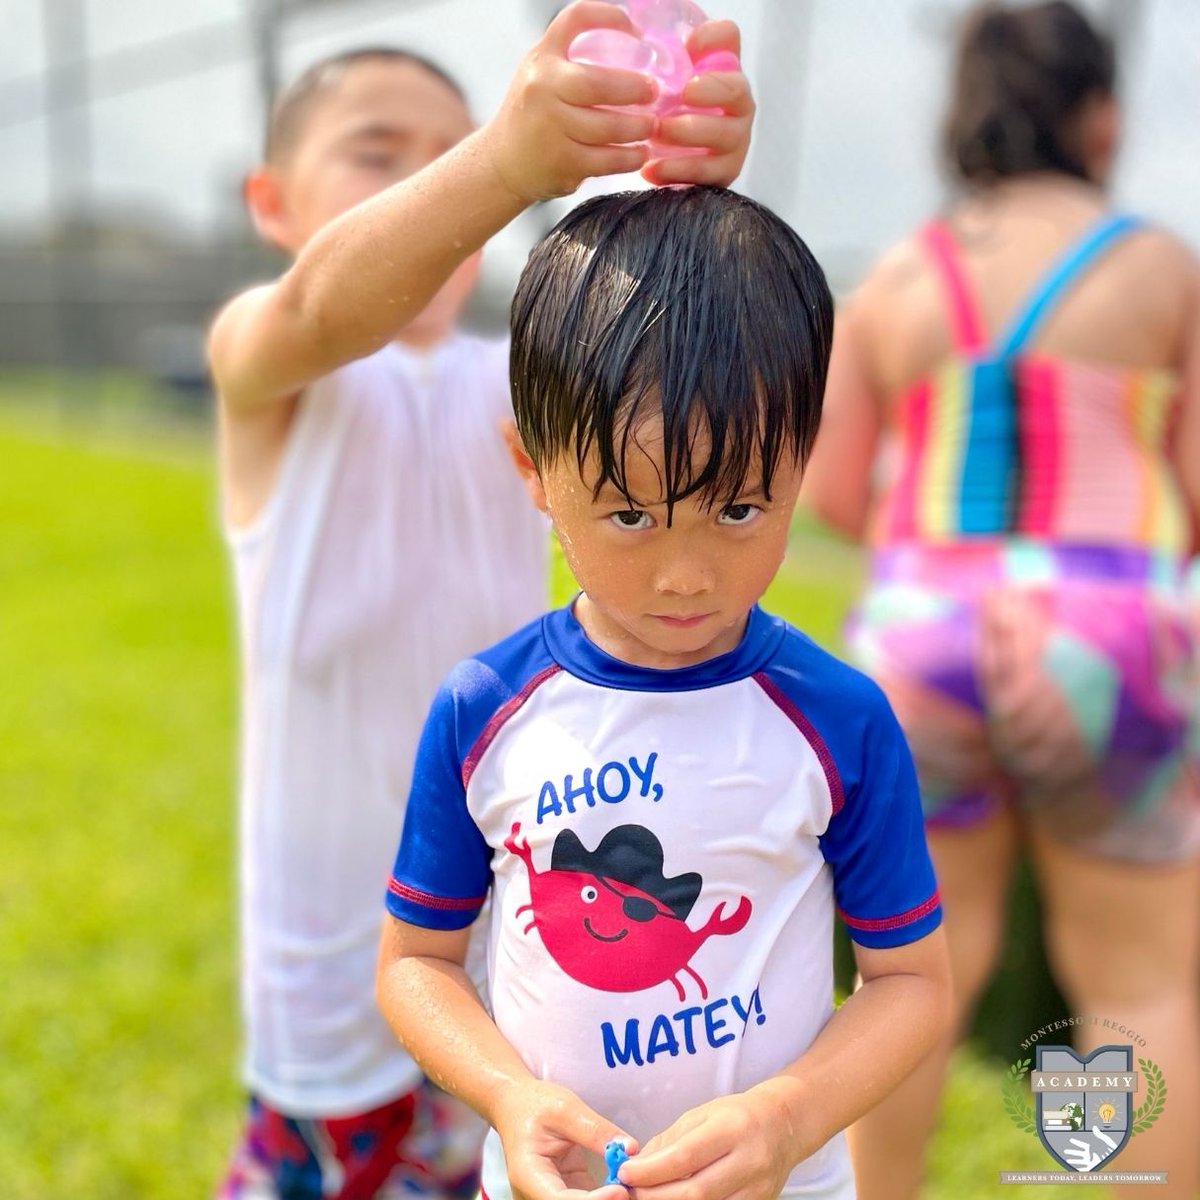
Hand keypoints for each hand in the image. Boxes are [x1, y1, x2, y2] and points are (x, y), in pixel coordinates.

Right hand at [481, 2, 657, 202]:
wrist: (501, 164)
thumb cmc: (532, 116)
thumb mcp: (542, 76)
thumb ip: (573, 62)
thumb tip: (634, 53)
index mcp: (542, 60)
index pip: (575, 20)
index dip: (609, 16)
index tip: (636, 31)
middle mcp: (543, 89)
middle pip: (600, 84)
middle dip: (636, 89)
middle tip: (654, 93)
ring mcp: (552, 128)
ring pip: (609, 126)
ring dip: (639, 127)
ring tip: (651, 126)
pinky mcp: (563, 163)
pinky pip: (608, 160)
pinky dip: (630, 157)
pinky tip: (640, 153)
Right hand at [493, 1078, 637, 1199]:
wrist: (515, 1105)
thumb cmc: (533, 1103)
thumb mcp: (565, 1108)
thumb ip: (596, 1130)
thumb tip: (630, 1149)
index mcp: (529, 1174)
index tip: (621, 1191)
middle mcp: (535, 1193)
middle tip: (632, 1187)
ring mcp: (550, 1195)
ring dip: (607, 1198)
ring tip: (630, 1183)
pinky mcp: (566, 1192)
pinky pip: (589, 1199)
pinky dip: (607, 1194)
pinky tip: (625, 1182)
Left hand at [617, 1088, 800, 1199]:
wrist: (783, 1126)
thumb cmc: (737, 1116)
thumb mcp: (701, 1115)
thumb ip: (669, 1141)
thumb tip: (637, 1165)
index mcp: (732, 1129)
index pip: (685, 1157)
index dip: (651, 1171)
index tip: (625, 1173)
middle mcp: (749, 1161)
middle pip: (694, 1193)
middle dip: (655, 1196)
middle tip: (630, 1191)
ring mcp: (758, 1190)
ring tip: (648, 1198)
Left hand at [645, 20, 755, 187]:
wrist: (671, 165)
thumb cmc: (667, 116)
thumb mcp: (662, 85)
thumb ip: (662, 59)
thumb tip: (650, 39)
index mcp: (722, 71)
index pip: (728, 40)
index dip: (713, 39)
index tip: (689, 46)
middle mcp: (737, 105)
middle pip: (737, 91)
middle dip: (711, 91)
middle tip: (681, 93)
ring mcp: (735, 142)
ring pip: (724, 135)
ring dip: (688, 133)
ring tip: (655, 134)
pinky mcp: (723, 175)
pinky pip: (706, 174)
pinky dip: (677, 171)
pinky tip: (650, 169)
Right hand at [1062, 1127, 1118, 1172]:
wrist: (1114, 1157)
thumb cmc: (1110, 1148)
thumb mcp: (1104, 1140)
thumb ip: (1098, 1134)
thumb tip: (1094, 1127)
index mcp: (1091, 1147)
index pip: (1081, 1144)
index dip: (1076, 1142)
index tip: (1070, 1140)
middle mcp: (1090, 1154)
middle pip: (1078, 1153)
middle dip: (1072, 1152)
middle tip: (1065, 1151)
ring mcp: (1091, 1161)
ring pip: (1080, 1161)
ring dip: (1074, 1161)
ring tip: (1068, 1160)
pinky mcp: (1094, 1166)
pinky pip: (1085, 1169)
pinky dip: (1080, 1170)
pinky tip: (1077, 1171)